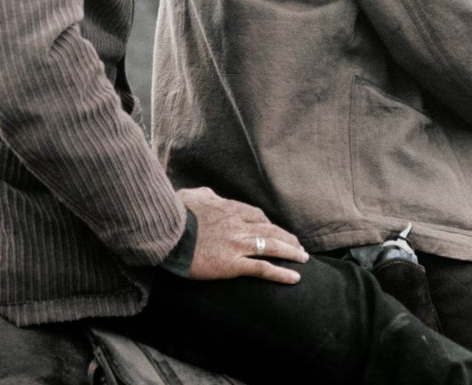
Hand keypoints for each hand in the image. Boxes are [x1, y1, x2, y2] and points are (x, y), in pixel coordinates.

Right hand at [178, 186, 308, 284]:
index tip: (274, 230)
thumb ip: (205, 195)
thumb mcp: (191, 196)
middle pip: (270, 229)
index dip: (268, 223)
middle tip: (298, 245)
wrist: (167, 232)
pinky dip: (281, 273)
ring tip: (304, 258)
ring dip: (291, 252)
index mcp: (228, 208)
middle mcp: (237, 225)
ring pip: (272, 246)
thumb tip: (210, 194)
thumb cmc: (175, 214)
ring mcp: (237, 244)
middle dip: (287, 237)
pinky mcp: (232, 264)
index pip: (256, 214)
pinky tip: (294, 278)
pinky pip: (262, 268)